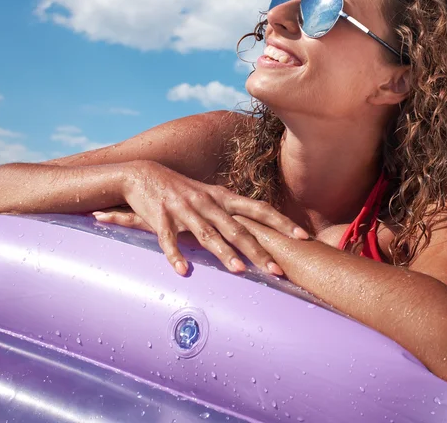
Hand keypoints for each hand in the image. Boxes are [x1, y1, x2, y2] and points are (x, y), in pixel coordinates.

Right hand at [92, 160, 308, 275]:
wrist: (143, 175)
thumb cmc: (181, 190)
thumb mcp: (209, 196)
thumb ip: (230, 211)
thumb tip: (257, 227)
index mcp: (222, 197)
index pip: (258, 209)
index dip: (282, 222)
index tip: (303, 236)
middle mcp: (207, 202)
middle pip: (237, 228)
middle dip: (258, 250)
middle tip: (277, 271)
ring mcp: (184, 209)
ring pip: (207, 233)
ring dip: (223, 252)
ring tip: (239, 271)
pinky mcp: (160, 217)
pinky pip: (168, 239)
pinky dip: (175, 254)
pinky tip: (183, 270)